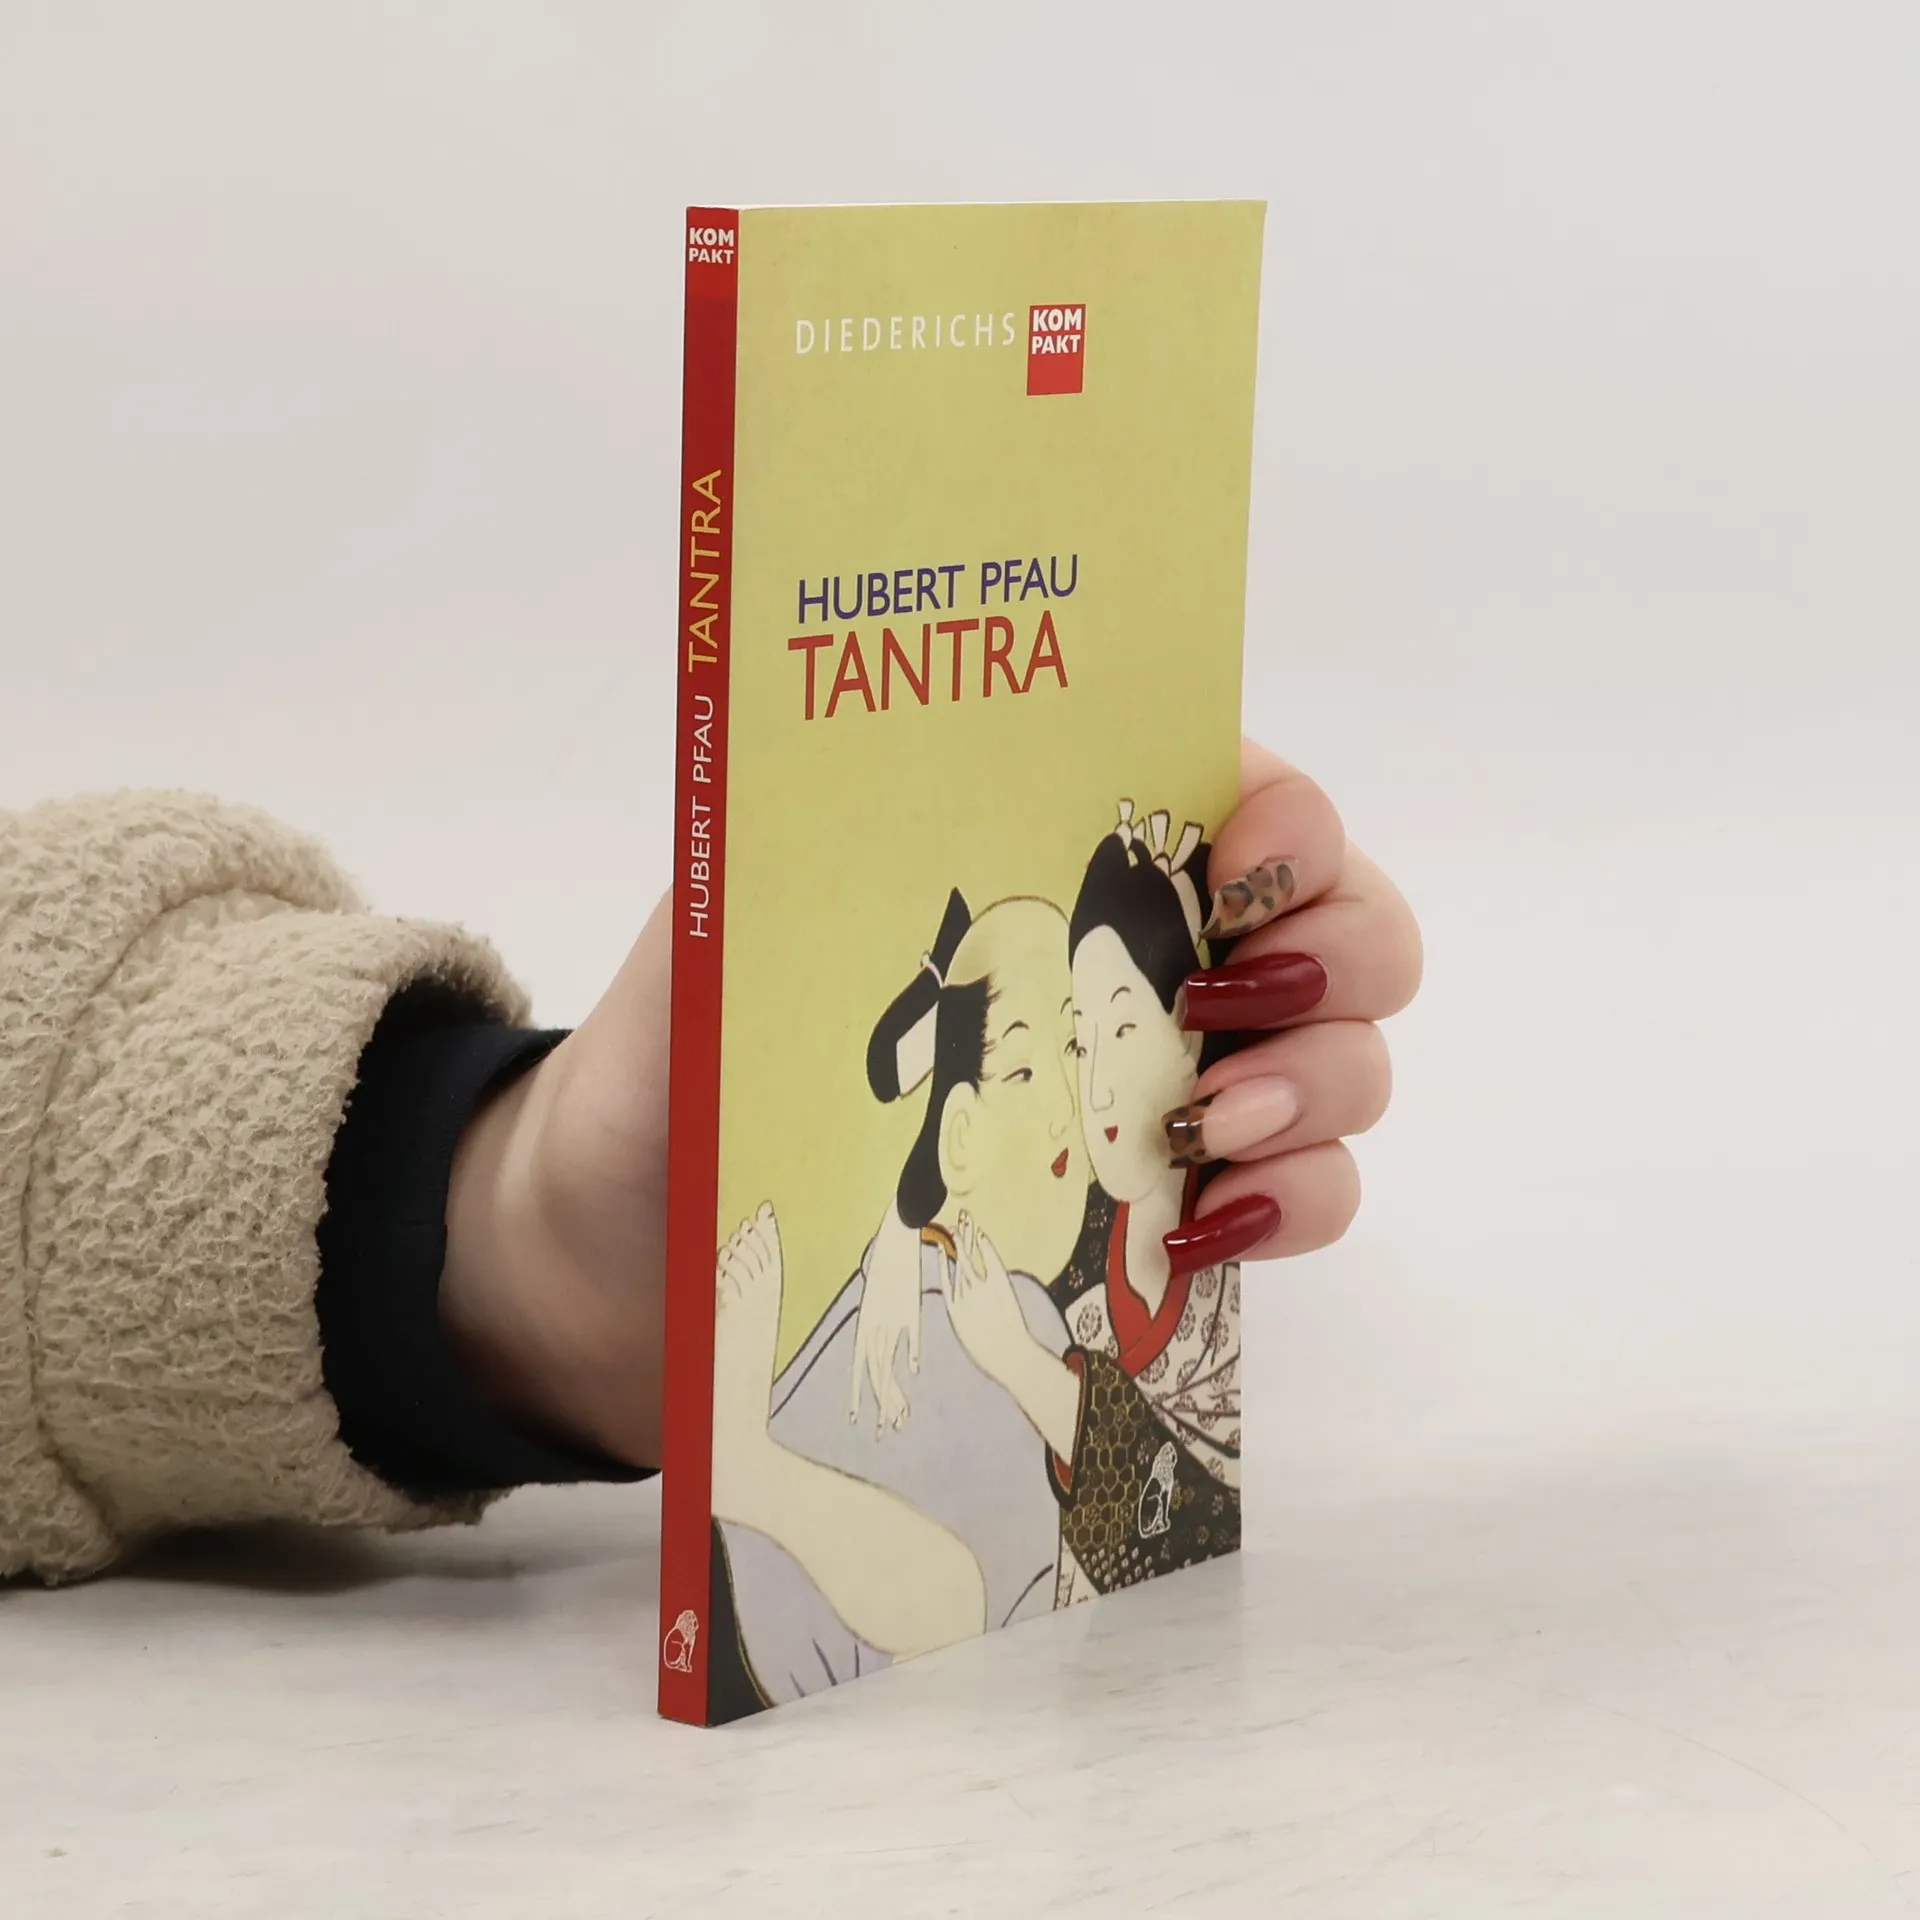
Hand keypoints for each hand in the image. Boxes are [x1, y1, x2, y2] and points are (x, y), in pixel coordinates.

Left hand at [432, 740, 1421, 1466]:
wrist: (622, 1257)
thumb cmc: (667, 1072)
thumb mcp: (714, 935)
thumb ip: (794, 855)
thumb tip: (867, 758)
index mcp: (1040, 850)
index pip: (1227, 787)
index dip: (1285, 814)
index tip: (1241, 867)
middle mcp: (1127, 960)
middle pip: (1335, 922)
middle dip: (1335, 952)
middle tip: (1235, 1007)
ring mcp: (1159, 1092)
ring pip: (1344, 1062)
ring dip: (1323, 1086)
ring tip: (1214, 1132)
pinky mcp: (1155, 1220)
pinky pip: (1299, 1197)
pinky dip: (1296, 1205)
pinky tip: (1212, 1229)